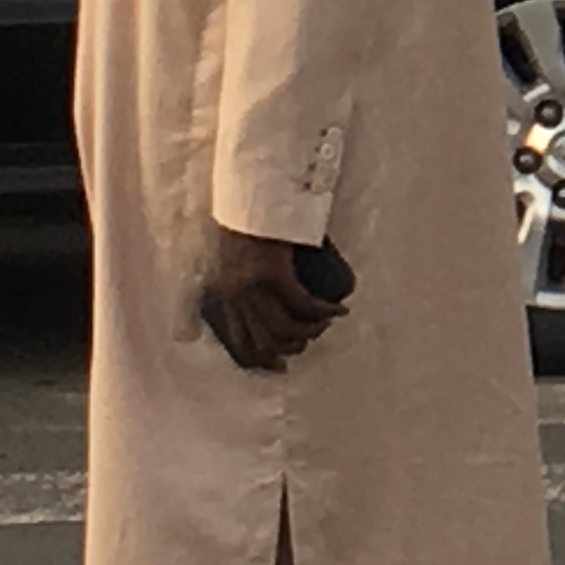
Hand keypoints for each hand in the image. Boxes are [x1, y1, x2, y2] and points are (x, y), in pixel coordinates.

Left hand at [199, 225, 343, 372]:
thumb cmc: (252, 224)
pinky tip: (338, 309)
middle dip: (294, 346)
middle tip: (313, 336)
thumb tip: (274, 300)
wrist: (252, 196)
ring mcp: (253, 286)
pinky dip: (323, 310)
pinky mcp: (273, 273)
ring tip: (327, 321)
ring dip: (310, 330)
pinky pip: (302, 304)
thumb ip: (250, 280)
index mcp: (226, 295)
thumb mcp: (242, 260)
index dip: (263, 361)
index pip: (240, 343)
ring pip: (285, 327)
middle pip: (265, 341)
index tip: (283, 367)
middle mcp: (236, 295)